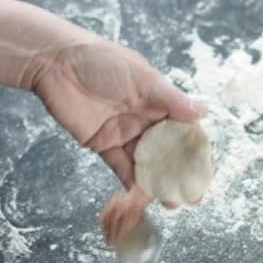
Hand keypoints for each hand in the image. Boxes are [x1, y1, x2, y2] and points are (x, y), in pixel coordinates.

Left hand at [30, 40, 205, 240]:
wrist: (56, 63)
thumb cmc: (102, 61)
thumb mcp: (143, 78)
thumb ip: (172, 100)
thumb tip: (204, 112)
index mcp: (159, 102)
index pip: (184, 129)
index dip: (196, 150)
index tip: (206, 170)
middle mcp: (145, 120)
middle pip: (168, 151)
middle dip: (181, 173)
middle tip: (193, 194)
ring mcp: (125, 134)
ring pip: (146, 163)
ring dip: (159, 183)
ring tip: (172, 202)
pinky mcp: (102, 145)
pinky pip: (120, 167)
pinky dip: (131, 182)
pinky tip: (143, 195)